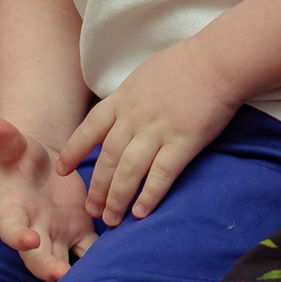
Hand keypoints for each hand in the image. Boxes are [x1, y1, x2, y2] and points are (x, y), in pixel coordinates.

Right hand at [0, 114, 94, 281]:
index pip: (10, 228)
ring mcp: (56, 234)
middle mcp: (32, 229)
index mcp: (12, 209)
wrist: (41, 162)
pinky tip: (118, 262)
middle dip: (46, 267)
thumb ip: (4, 137)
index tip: (29, 239)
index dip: (17, 236)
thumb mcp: (13, 144)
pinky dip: (101, 258)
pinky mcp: (79, 233)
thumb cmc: (20, 154)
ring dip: (73, 275)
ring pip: (63, 261)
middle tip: (60, 277)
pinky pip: (90, 250)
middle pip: (36, 256)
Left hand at [57, 40, 243, 226]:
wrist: (217, 61)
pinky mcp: (183, 142)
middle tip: (91, 210)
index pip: (90, 129)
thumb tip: (121, 113)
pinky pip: (161, 174)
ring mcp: (157, 130)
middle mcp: (134, 118)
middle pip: (107, 159)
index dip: (74, 152)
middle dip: (96, 188)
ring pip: (128, 171)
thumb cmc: (186, 64)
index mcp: (123, 99)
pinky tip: (141, 212)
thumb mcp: (144, 75)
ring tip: (112, 220)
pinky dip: (149, 195)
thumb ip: (130, 97)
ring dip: (117, 199)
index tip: (63, 171)